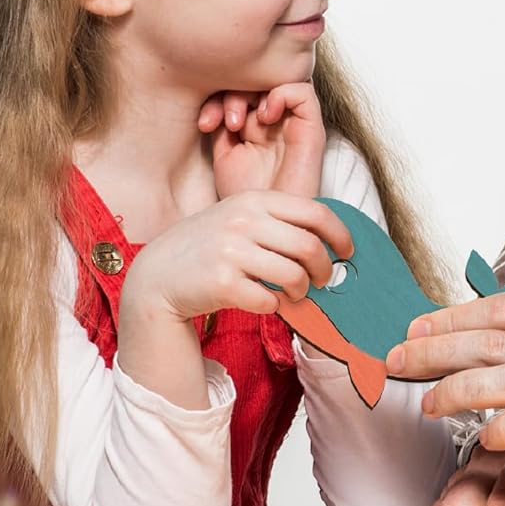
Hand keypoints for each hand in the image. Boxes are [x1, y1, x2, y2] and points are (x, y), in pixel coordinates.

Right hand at [122, 190, 354, 324]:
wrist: (158, 275)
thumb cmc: (208, 247)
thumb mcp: (240, 218)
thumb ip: (278, 221)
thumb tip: (330, 240)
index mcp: (254, 200)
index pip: (315, 211)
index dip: (340, 234)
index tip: (347, 251)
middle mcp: (243, 221)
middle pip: (309, 246)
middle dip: (324, 268)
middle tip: (323, 279)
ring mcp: (231, 251)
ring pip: (294, 275)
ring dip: (302, 291)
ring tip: (295, 293)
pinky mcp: (222, 283)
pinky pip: (269, 300)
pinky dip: (275, 305)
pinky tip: (266, 301)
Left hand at [199, 82, 326, 200]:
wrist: (268, 226)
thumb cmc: (248, 198)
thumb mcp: (224, 156)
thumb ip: (223, 126)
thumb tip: (216, 97)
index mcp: (254, 128)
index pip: (238, 91)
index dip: (217, 99)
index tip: (203, 124)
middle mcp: (275, 122)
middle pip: (256, 82)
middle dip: (231, 95)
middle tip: (221, 122)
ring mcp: (293, 124)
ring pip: (277, 81)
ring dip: (252, 94)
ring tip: (238, 122)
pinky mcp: (312, 129)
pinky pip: (303, 91)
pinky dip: (281, 94)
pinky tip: (264, 117)